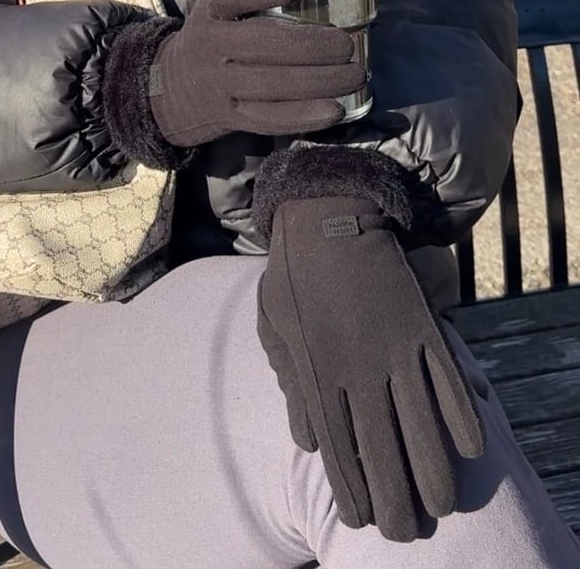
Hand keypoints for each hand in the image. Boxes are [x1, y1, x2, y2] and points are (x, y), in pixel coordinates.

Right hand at [149, 0, 364, 146]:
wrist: (171, 89)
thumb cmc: (214, 38)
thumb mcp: (220, 10)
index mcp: (211, 12)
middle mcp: (211, 47)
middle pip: (262, 44)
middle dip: (311, 44)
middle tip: (346, 45)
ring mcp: (219, 85)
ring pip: (271, 85)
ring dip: (319, 81)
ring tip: (354, 74)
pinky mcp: (231, 117)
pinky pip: (270, 119)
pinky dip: (304, 115)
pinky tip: (335, 109)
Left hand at [257, 195, 485, 541]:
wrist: (326, 215)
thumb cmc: (292, 274)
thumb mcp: (274, 328)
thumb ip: (291, 385)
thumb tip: (306, 438)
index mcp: (315, 372)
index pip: (337, 449)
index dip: (351, 489)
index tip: (360, 520)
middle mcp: (356, 369)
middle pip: (382, 450)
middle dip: (395, 497)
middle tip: (405, 530)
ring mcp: (392, 348)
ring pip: (420, 424)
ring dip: (433, 469)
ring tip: (442, 504)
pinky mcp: (420, 327)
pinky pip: (445, 380)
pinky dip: (461, 414)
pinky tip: (470, 446)